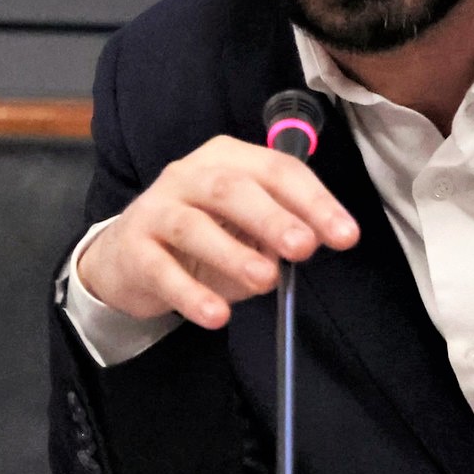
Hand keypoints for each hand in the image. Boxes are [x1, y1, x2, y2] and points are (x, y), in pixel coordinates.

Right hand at [76, 135, 358, 328]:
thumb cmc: (201, 236)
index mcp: (227, 159)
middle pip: (231, 189)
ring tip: (265, 281)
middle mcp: (189, 174)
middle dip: (272, 218)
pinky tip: (216, 315)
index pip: (276, 170)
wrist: (128, 255)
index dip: (314, 201)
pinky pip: (160, 269)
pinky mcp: (133, 247)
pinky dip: (190, 293)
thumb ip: (276, 233)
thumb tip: (308, 241)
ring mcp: (156, 208)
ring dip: (232, 253)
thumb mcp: (244, 229)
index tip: (346, 236)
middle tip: (304, 248)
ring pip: (193, 225)